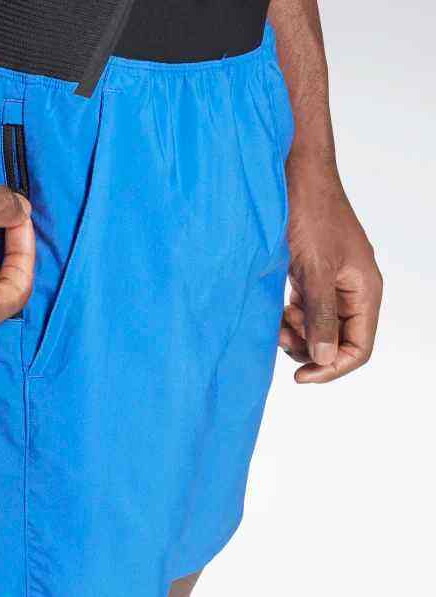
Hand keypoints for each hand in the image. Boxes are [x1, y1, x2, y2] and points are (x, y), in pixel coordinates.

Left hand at [279, 160, 382, 382]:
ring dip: (296, 334)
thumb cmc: (309, 215)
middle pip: (337, 342)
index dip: (332, 367)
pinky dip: (289, 317)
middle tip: (280, 337)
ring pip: (318, 328)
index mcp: (364, 290)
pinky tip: (275, 309)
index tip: (300, 376)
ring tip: (276, 321)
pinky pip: (304, 311)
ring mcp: (331, 283)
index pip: (359, 347)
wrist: (293, 177)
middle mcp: (352, 290)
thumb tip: (325, 357)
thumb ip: (321, 315)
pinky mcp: (311, 276)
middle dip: (309, 348)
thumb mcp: (315, 270)